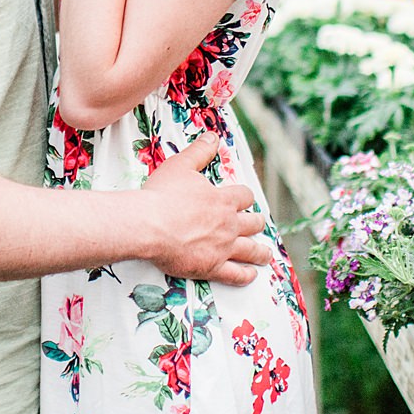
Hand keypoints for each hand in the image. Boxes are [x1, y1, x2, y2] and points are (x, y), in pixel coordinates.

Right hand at [134, 132, 271, 285]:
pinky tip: (250, 276)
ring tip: (265, 255)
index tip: (244, 200)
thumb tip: (213, 136)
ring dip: (260, 252)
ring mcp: (223, 247)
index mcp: (223, 200)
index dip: (245, 198)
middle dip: (256, 223)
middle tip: (257, 225)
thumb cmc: (162, 196)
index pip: (245, 196)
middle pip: (253, 223)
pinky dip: (245, 276)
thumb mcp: (180, 165)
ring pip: (251, 250)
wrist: (149, 225)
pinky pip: (235, 275)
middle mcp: (228, 224)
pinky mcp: (212, 266)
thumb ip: (199, 151)